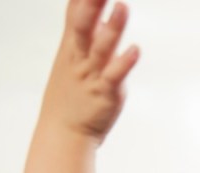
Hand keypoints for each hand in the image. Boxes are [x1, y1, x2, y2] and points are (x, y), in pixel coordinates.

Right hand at [24, 0, 138, 172]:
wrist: (64, 132)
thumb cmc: (71, 92)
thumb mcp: (71, 54)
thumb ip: (84, 28)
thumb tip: (91, 3)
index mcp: (71, 46)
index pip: (73, 11)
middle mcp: (79, 57)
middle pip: (83, 25)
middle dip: (92, 3)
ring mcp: (92, 75)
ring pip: (101, 48)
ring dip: (113, 27)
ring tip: (122, 6)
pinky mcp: (105, 93)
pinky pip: (114, 76)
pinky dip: (124, 63)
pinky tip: (135, 50)